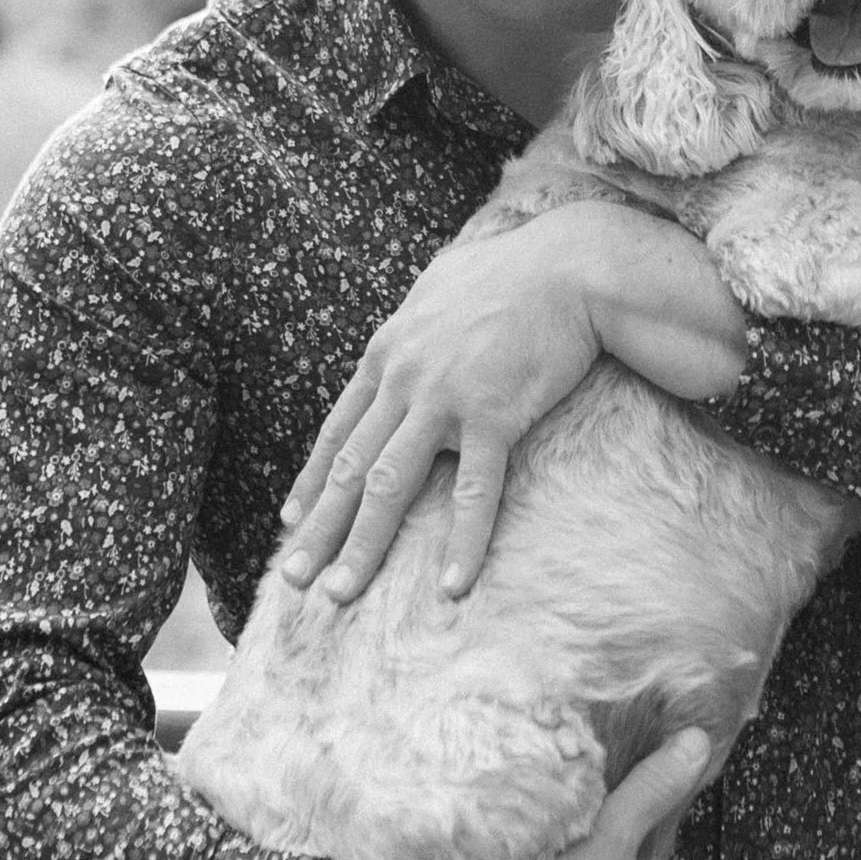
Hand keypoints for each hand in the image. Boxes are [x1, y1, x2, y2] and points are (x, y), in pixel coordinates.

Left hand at [278, 216, 606, 605]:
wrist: (570, 265)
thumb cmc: (512, 273)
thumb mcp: (440, 289)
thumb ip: (415, 324)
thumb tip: (406, 333)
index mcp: (389, 354)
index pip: (339, 431)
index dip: (312, 480)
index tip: (290, 521)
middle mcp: (404, 380)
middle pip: (351, 467)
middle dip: (318, 527)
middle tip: (290, 579)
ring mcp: (445, 398)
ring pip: (389, 484)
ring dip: (361, 544)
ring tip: (339, 595)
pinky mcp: (493, 414)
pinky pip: (473, 491)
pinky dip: (461, 542)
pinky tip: (451, 586)